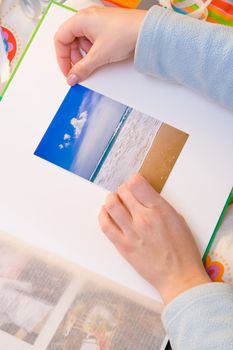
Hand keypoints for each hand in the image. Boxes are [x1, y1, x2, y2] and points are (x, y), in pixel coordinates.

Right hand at [54, 6, 146, 83]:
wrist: (146, 31)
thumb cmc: (125, 33)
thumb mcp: (99, 55)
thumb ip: (82, 68)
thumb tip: (72, 77)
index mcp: (80, 19)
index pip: (60, 39)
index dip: (61, 57)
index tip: (67, 71)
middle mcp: (87, 17)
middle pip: (70, 39)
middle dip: (73, 57)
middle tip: (78, 70)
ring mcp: (97, 21)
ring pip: (81, 40)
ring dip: (83, 55)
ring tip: (91, 64)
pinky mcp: (107, 27)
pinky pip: (92, 39)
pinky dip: (92, 50)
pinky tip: (100, 57)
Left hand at [99, 173, 209, 303]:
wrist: (178, 276)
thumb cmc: (182, 249)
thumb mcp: (177, 219)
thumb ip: (158, 205)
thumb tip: (143, 195)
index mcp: (159, 209)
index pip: (136, 183)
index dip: (134, 180)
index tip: (135, 184)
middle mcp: (143, 218)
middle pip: (123, 191)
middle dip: (124, 190)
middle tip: (126, 195)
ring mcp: (131, 232)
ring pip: (111, 205)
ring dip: (112, 199)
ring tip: (115, 202)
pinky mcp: (122, 246)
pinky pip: (105, 225)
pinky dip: (102, 215)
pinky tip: (105, 213)